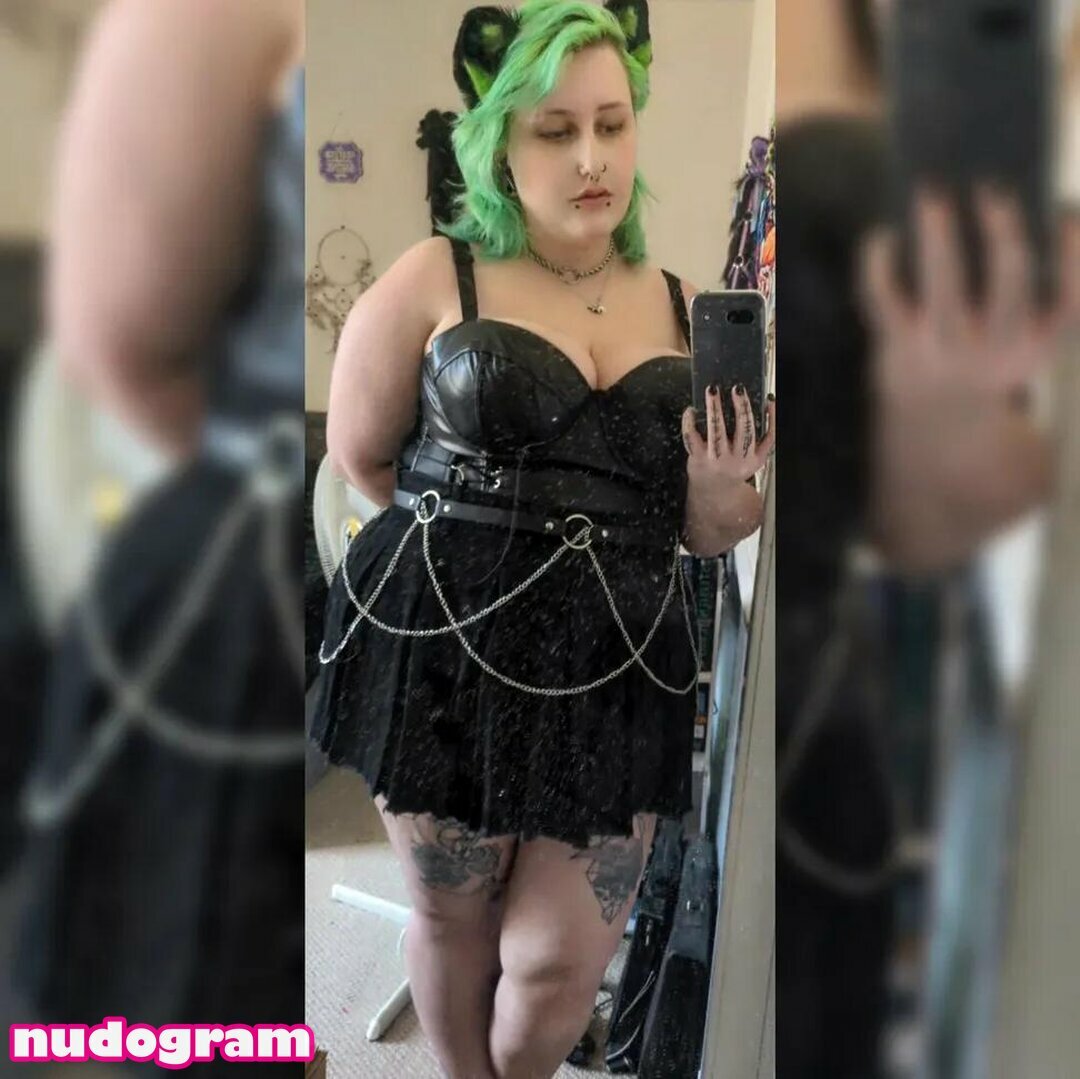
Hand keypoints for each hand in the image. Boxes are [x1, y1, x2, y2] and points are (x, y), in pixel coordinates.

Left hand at [681, 385, 775, 486]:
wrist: (713, 491)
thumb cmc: (735, 468)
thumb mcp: (757, 456)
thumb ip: (768, 433)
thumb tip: (771, 402)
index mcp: (752, 458)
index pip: (766, 435)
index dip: (771, 416)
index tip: (768, 398)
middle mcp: (735, 460)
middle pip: (742, 430)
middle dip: (741, 407)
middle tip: (737, 388)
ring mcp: (715, 459)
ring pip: (717, 431)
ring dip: (714, 409)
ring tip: (713, 391)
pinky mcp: (697, 457)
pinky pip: (691, 438)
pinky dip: (689, 423)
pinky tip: (691, 410)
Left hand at [863, 189, 1077, 408]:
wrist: (935, 420)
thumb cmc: (988, 354)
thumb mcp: (1027, 334)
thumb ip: (1037, 284)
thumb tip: (1018, 205)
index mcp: (1038, 343)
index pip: (1072, 301)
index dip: (1074, 254)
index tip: (1064, 212)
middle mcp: (996, 347)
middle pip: (1011, 278)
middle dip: (1002, 230)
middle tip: (991, 188)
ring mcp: (947, 346)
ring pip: (944, 283)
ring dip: (937, 235)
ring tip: (930, 193)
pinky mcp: (901, 344)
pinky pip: (884, 296)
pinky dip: (878, 262)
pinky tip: (883, 234)